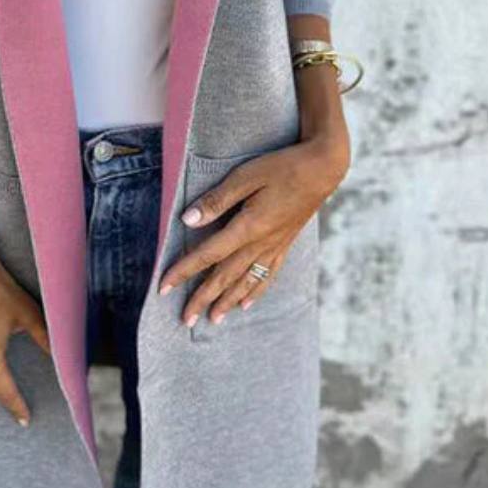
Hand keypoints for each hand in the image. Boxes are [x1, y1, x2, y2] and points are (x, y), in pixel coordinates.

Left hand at [158, 135, 349, 326]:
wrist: (323, 169)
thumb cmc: (283, 167)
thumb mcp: (245, 176)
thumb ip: (217, 200)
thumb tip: (188, 219)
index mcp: (247, 227)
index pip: (208, 254)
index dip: (183, 271)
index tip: (164, 287)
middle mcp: (261, 243)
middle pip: (225, 276)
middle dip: (202, 298)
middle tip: (185, 320)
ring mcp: (275, 246)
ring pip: (246, 281)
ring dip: (227, 301)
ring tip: (213, 319)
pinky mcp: (285, 244)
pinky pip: (268, 275)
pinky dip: (255, 292)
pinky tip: (247, 304)